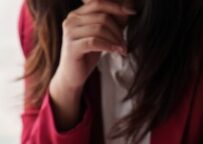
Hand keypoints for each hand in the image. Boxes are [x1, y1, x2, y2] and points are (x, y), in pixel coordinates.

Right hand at [49, 0, 134, 129]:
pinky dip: (108, 46)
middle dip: (118, 29)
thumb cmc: (87, 55)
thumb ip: (110, 22)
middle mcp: (70, 20)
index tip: (132, 12)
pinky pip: (95, 42)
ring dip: (115, 39)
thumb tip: (128, 10)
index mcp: (76, 14)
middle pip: (102, 16)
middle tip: (124, 42)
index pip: (99, 3)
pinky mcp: (72, 47)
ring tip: (122, 49)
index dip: (116, 6)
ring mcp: (69, 33)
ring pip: (100, 28)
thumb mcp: (99, 35)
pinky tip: (116, 51)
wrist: (72, 76)